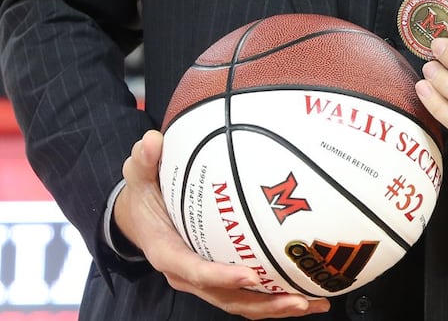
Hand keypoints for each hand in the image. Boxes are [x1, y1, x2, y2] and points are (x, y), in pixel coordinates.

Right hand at [115, 131, 329, 315]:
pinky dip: (273, 298)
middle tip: (297, 300)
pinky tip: (305, 295)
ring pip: (240, 302)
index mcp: (167, 253)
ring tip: (310, 303)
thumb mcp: (138, 177)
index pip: (195, 271)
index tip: (250, 276)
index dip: (221, 277)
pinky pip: (247, 295)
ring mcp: (204, 281)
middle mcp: (187, 274)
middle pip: (226, 298)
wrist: (137, 219)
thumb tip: (152, 143)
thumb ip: (143, 162)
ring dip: (274, 307)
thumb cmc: (143, 197)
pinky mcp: (217, 280)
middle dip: (262, 303)